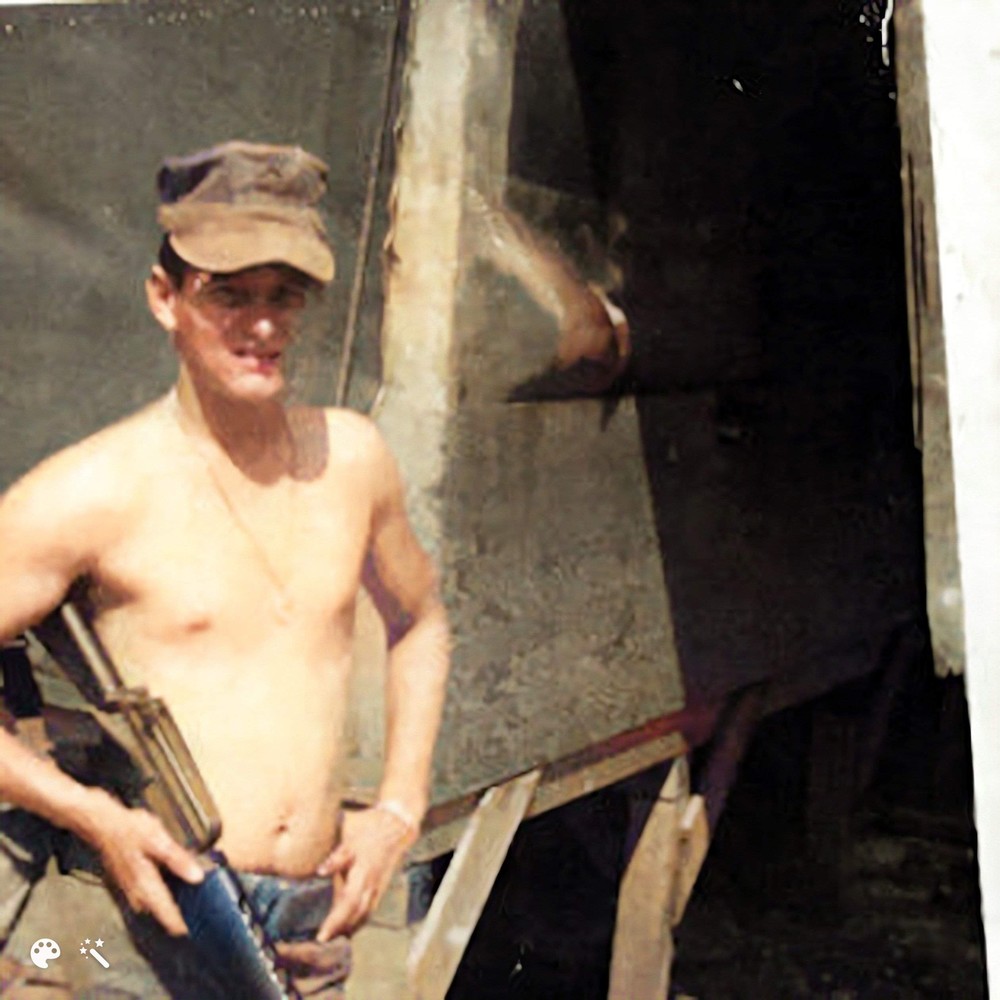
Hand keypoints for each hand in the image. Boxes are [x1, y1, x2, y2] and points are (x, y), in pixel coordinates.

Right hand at [85, 797, 203, 935]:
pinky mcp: (127, 881)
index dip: (180, 924)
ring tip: (183, 911)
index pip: (166, 913)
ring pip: (151, 907)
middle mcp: (137, 892)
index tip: (193, 932)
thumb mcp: (158, 841)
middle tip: (194, 922)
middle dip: (174, 919)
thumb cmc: (129, 830)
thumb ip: (178, 860)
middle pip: (159, 913)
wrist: (101, 824)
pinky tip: (166, 893)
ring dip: (165, 911)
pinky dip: (157, 900)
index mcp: (146, 884)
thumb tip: (197, 877)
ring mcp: (130, 888)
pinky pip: (145, 898)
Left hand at [314, 806, 416, 939]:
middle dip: (340, 929)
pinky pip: (370, 908)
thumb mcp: (350, 839)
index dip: (335, 921)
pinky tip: (351, 924)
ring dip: (350, 926)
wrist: (395, 827)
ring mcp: (378, 886)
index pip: (348, 904)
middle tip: (323, 939)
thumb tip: (319, 871)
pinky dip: (360, 919)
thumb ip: (336, 858)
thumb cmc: (368, 830)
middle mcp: (372, 884)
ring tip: (334, 936)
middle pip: (356, 914)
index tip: (322, 935)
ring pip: (365, 913)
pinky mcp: (381, 886)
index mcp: (363, 873)